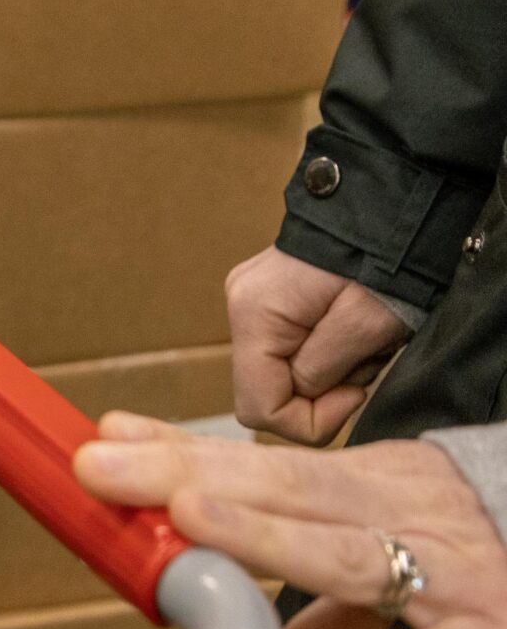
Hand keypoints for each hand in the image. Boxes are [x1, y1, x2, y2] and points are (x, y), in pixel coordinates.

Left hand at [76, 412, 506, 628]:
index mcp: (378, 485)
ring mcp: (454, 582)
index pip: (263, 463)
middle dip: (189, 476)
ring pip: (350, 557)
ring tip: (192, 525)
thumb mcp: (390, 523)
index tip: (101, 441)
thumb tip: (188, 561)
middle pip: (288, 491)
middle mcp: (412, 517)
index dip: (180, 451)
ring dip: (267, 540)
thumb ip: (293, 541)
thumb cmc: (482, 544)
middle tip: (103, 467)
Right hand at [225, 248, 411, 444]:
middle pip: (266, 391)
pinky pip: (285, 350)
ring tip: (362, 339)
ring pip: (279, 372)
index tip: (354, 395)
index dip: (308, 420)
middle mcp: (239, 307)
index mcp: (255, 316)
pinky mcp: (265, 298)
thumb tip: (303, 396)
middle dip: (320, 392)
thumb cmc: (384, 261)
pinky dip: (321, 353)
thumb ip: (321, 373)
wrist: (389, 208)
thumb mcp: (365, 325)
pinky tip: (347, 329)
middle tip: (363, 362)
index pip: (258, 408)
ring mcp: (249, 301)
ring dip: (326, 371)